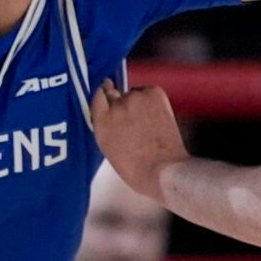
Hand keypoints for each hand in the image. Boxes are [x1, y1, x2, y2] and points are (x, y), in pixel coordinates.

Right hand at [87, 80, 187, 198]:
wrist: (163, 169)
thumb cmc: (135, 169)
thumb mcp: (108, 148)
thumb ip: (106, 127)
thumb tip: (111, 116)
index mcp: (101, 122)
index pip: (97, 96)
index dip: (104, 99)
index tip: (108, 101)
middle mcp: (115, 105)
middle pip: (113, 93)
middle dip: (119, 102)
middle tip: (130, 115)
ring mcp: (135, 97)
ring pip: (133, 94)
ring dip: (137, 102)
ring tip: (147, 120)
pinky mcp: (153, 93)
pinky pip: (148, 92)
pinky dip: (151, 100)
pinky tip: (156, 115)